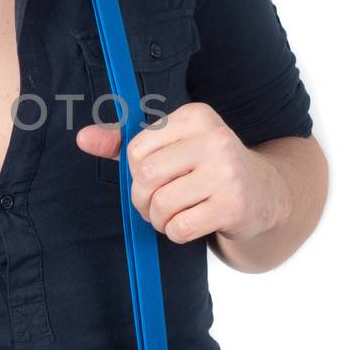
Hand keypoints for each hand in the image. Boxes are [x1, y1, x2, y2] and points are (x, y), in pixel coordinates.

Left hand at [75, 100, 289, 245]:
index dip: (135, 172)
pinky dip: (177, 233)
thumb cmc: (207, 169)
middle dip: (143, 200)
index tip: (153, 178)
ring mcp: (227, 172)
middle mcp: (214, 138)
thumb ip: (124, 143)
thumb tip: (83, 138)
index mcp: (195, 116)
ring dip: (160, 219)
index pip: (137, 148)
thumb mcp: (171, 147)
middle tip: (156, 205)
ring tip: (174, 215)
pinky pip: (181, 227)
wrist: (266, 194)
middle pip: (146, 176)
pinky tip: (191, 224)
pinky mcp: (234, 205)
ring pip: (162, 204)